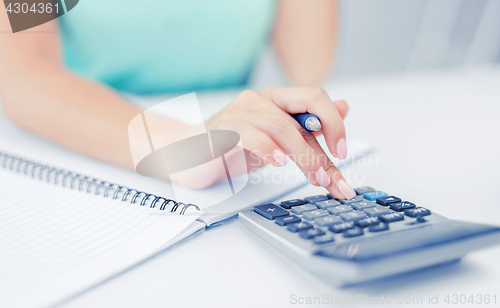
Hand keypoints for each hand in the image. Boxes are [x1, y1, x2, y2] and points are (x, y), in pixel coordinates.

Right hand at [176, 86, 355, 199]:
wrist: (186, 154)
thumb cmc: (231, 146)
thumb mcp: (277, 140)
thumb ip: (308, 127)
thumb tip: (344, 107)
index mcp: (276, 99)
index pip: (315, 98)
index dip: (334, 122)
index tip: (342, 152)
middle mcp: (260, 100)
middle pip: (304, 108)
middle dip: (326, 142)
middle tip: (333, 176)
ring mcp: (240, 113)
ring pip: (281, 126)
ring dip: (303, 155)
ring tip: (314, 179)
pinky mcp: (221, 131)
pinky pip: (249, 135)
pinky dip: (267, 149)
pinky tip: (278, 162)